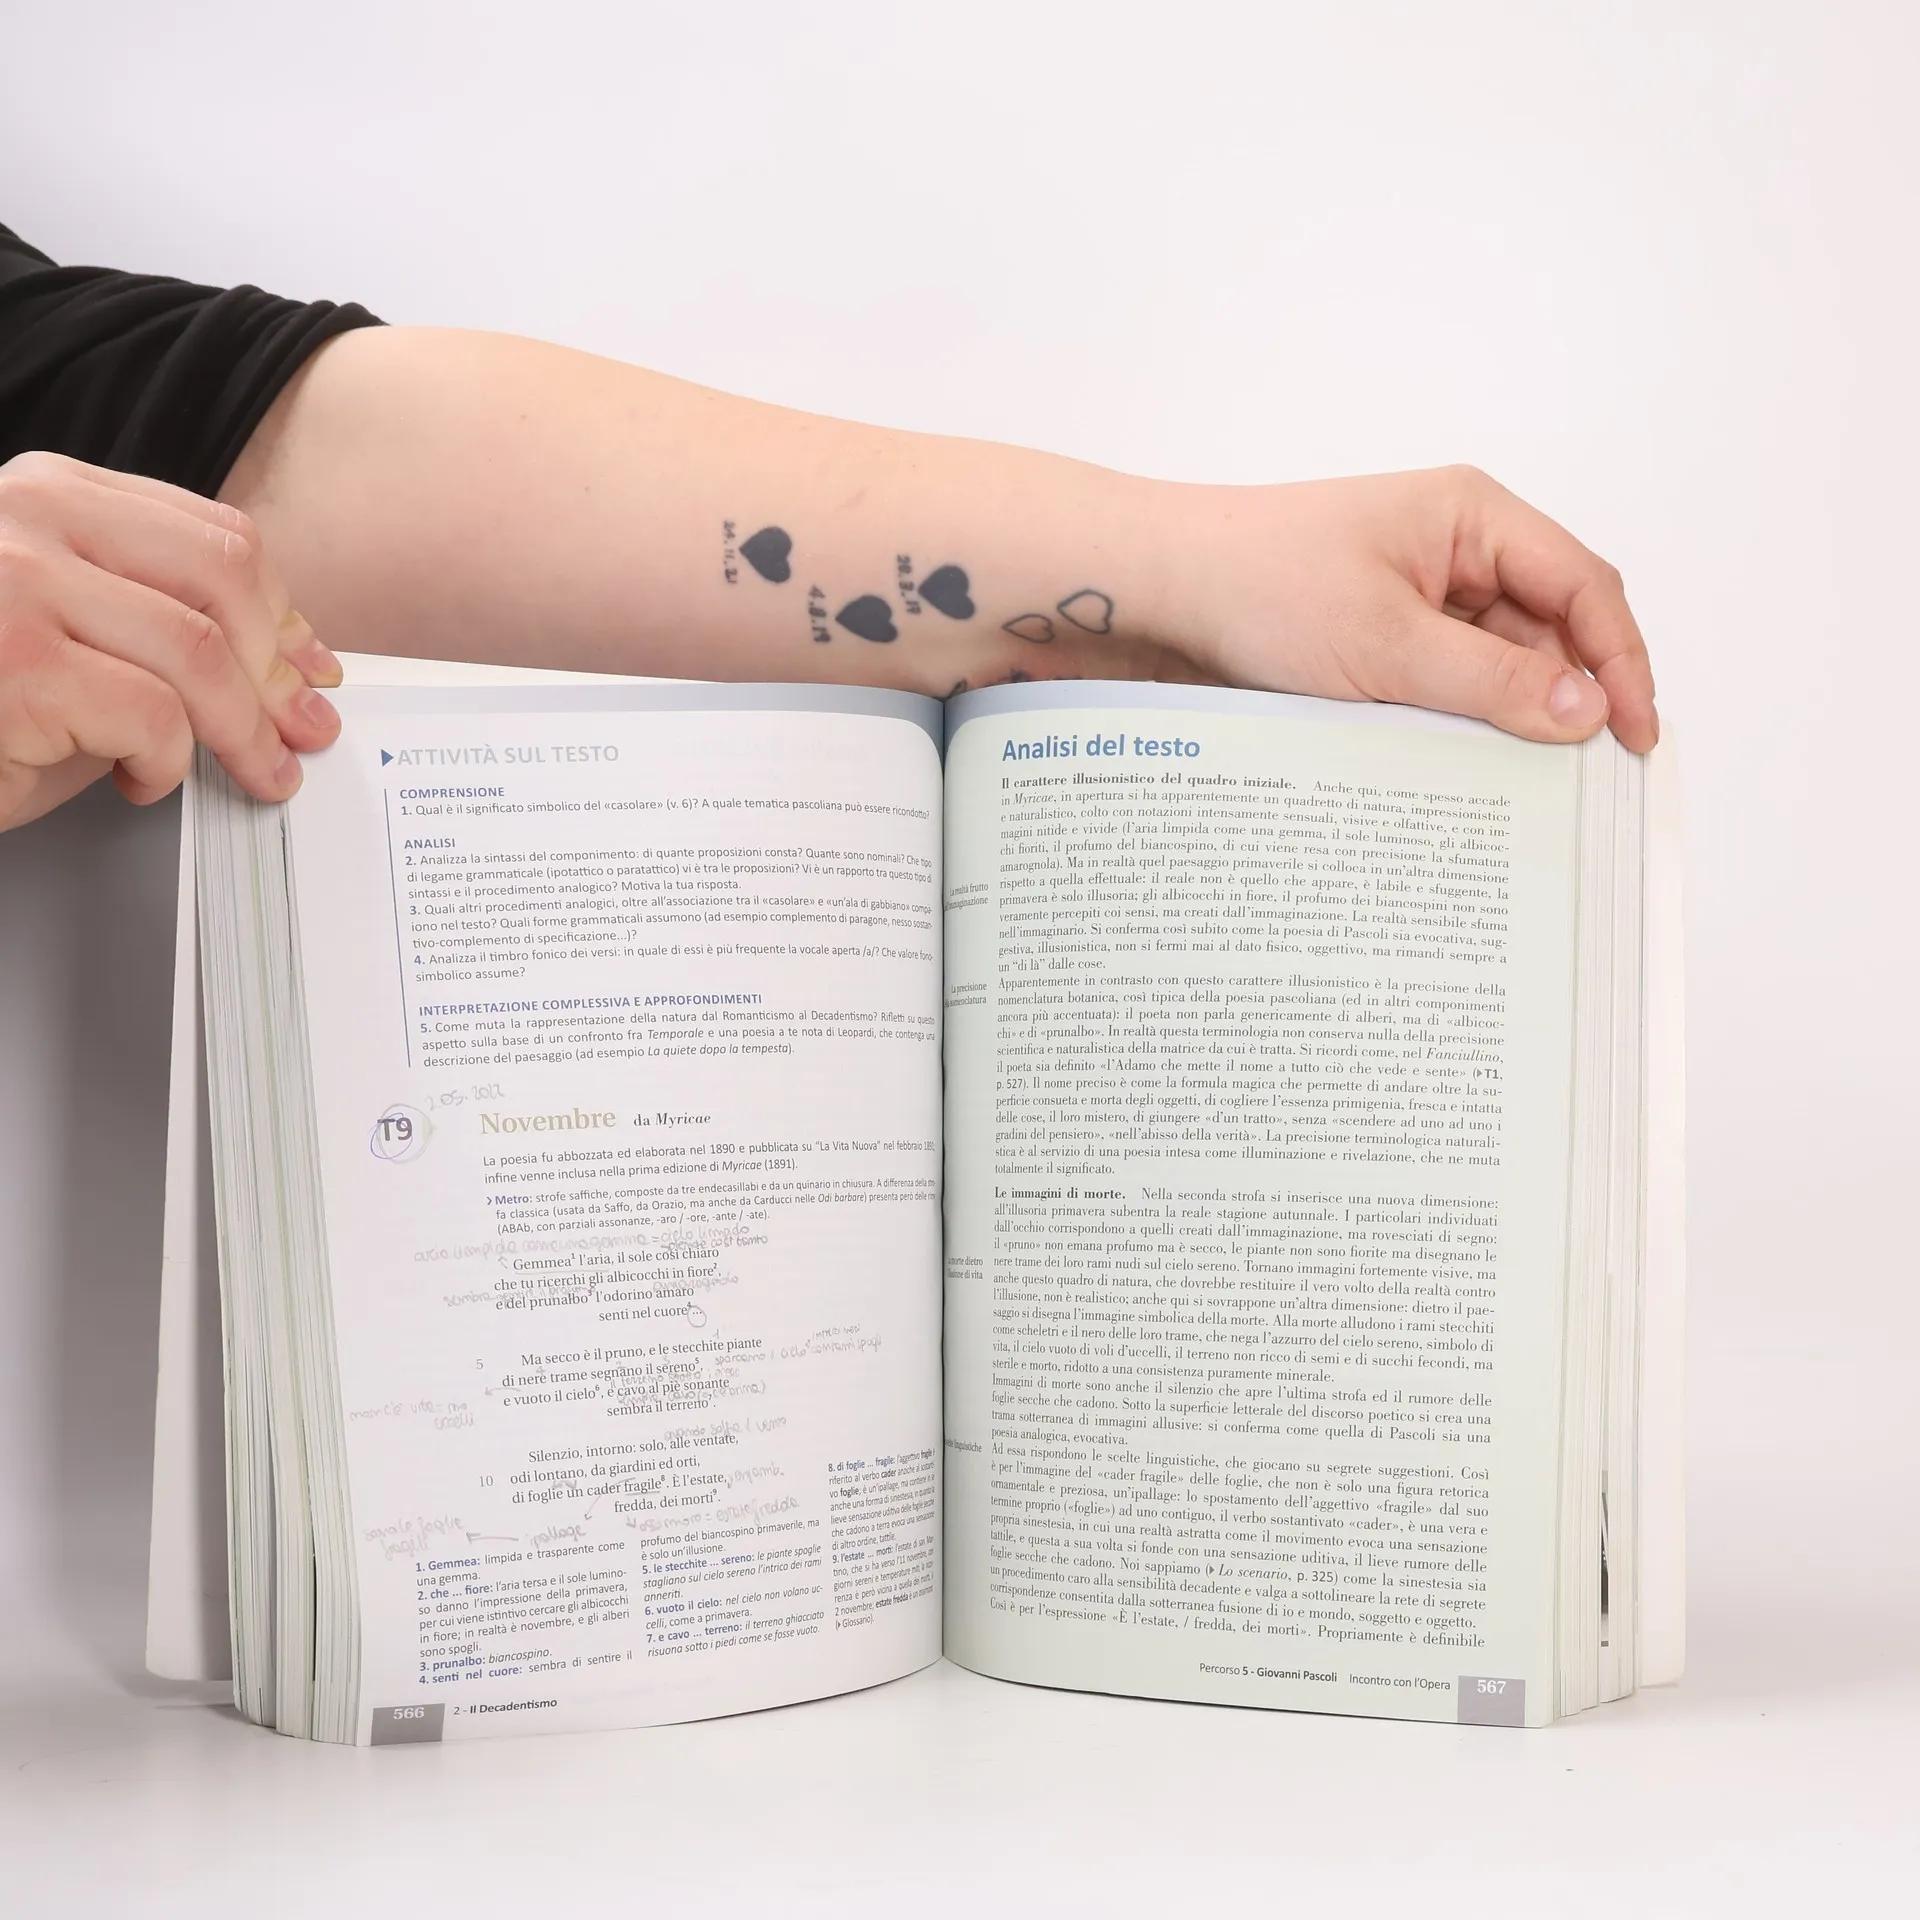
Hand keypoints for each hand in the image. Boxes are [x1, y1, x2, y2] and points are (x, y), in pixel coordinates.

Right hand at [0, 451, 341, 832]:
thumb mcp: (74, 629)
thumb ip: (158, 621)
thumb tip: (288, 667)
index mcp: (53, 493)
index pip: (211, 537)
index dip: (278, 613)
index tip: (309, 667)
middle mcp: (30, 518)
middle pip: (221, 584)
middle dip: (276, 675)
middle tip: (298, 735)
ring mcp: (18, 585)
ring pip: (197, 656)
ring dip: (243, 733)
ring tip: (253, 773)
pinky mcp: (18, 664)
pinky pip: (151, 717)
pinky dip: (166, 765)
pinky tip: (136, 781)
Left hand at [1169, 465, 1657, 751]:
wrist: (1156, 591)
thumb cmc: (1259, 585)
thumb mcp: (1386, 644)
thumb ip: (1491, 680)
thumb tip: (1586, 710)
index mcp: (1474, 517)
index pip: (1583, 587)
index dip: (1622, 661)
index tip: (1635, 736)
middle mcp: (1455, 548)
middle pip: (1549, 628)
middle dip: (1570, 696)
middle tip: (1588, 779)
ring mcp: (1416, 594)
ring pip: (1496, 663)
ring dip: (1509, 718)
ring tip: (1522, 784)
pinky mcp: (1379, 637)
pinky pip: (1444, 682)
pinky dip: (1459, 723)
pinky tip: (1460, 770)